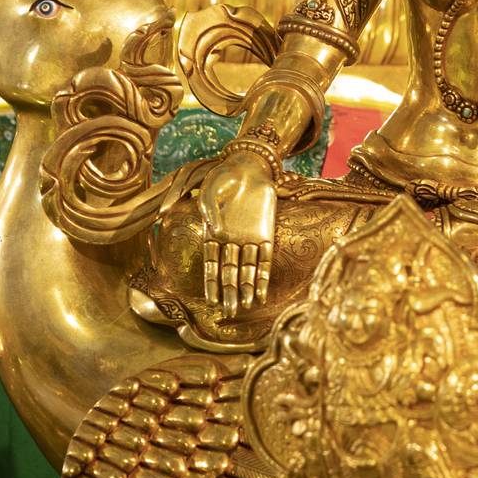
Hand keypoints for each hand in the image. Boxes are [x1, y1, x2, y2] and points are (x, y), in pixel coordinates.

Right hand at [198, 151, 277, 316]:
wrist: (247, 166)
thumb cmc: (224, 177)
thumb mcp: (211, 190)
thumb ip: (210, 211)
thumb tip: (214, 229)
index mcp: (213, 233)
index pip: (211, 264)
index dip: (211, 282)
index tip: (211, 300)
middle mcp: (231, 240)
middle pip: (230, 271)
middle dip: (229, 291)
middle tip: (228, 312)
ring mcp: (250, 238)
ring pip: (248, 269)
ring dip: (247, 287)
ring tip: (246, 307)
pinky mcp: (267, 233)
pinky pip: (266, 258)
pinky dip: (263, 275)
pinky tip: (262, 292)